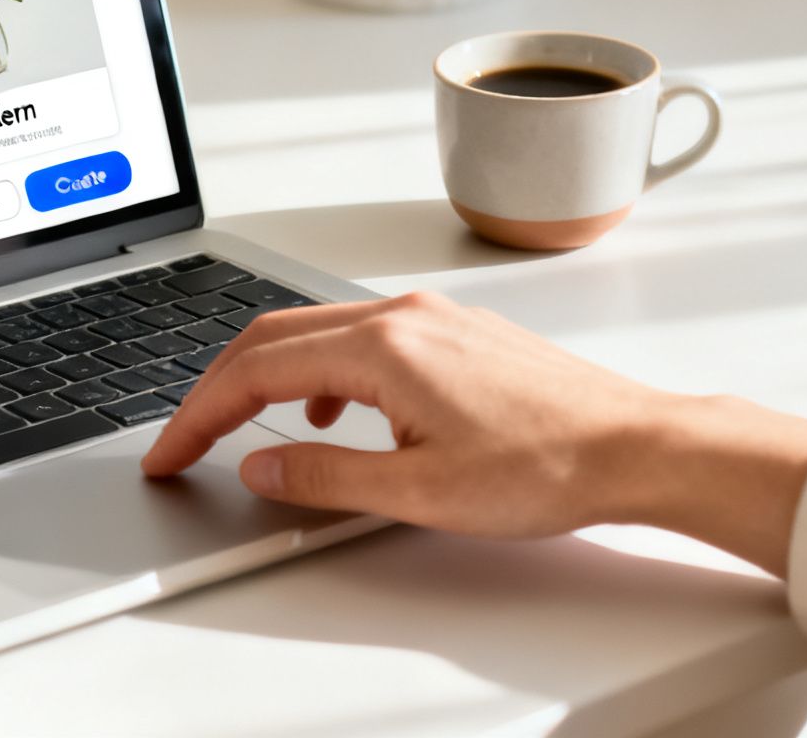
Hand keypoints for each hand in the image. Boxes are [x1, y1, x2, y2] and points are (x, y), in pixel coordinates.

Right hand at [140, 291, 806, 575]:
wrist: (635, 446)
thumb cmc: (549, 465)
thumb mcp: (420, 491)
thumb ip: (325, 476)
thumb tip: (260, 465)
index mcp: (383, 347)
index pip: (256, 371)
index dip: (200, 415)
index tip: (171, 452)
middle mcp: (401, 316)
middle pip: (271, 337)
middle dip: (216, 388)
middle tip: (185, 439)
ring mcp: (430, 318)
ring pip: (313, 332)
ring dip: (265, 375)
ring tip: (242, 427)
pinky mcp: (452, 332)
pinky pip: (357, 337)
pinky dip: (318, 371)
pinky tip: (332, 414)